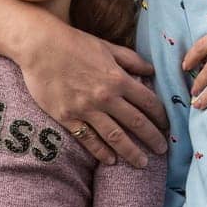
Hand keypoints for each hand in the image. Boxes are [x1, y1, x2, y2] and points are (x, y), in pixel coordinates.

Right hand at [16, 22, 164, 166]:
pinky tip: (111, 160)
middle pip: (136, 123)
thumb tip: (151, 71)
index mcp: (117, 78)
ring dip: (131, 152)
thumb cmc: (74, 43)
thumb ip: (131, 60)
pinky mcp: (67, 117)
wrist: (39, 46)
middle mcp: (105, 97)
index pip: (148, 102)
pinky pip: (88, 139)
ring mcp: (86, 109)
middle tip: (162, 149)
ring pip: (115, 136)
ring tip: (142, 163)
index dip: (160, 116)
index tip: (167, 126)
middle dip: (152, 138)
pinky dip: (101, 152)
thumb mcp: (107, 47)